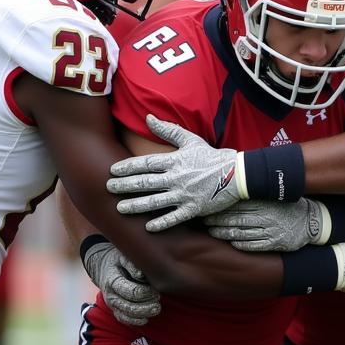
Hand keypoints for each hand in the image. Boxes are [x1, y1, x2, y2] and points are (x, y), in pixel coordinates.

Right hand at [82, 240, 160, 325]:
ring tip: (156, 309)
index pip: (130, 291)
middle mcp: (110, 295)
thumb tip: (140, 275)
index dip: (145, 293)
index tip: (155, 291)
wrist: (103, 268)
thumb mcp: (123, 257)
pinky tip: (146, 318)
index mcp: (112, 281)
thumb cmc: (118, 262)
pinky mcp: (116, 310)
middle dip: (146, 305)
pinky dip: (135, 321)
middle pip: (129, 306)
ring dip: (143, 314)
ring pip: (127, 315)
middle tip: (158, 300)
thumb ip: (132, 265)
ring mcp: (112, 305)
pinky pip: (124, 320)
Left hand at [107, 114, 243, 230]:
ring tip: (120, 208)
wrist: (237, 173)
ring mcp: (185, 194)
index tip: (112, 171)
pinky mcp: (194, 208)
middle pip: (145, 183)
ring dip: (136, 205)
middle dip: (125, 186)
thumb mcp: (190, 139)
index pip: (145, 163)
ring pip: (155, 201)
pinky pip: (175, 217)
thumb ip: (167, 129)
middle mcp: (177, 178)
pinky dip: (161, 222)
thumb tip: (148, 117)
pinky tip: (148, 227)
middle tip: (108, 188)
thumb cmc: (211, 156)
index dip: (127, 167)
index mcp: (174, 160)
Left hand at [205, 198, 324, 251]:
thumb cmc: (288, 207)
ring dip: (225, 234)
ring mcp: (271, 232)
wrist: (311, 221)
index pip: (238, 207)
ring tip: (213, 232)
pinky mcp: (275, 244)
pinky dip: (241, 244)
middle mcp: (266, 218)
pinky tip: (231, 242)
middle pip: (237, 220)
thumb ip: (256, 195)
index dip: (221, 210)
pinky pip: (254, 246)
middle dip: (218, 222)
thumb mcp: (273, 197)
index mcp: (265, 204)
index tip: (208, 210)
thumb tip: (234, 188)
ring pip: (242, 234)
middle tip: (205, 222)